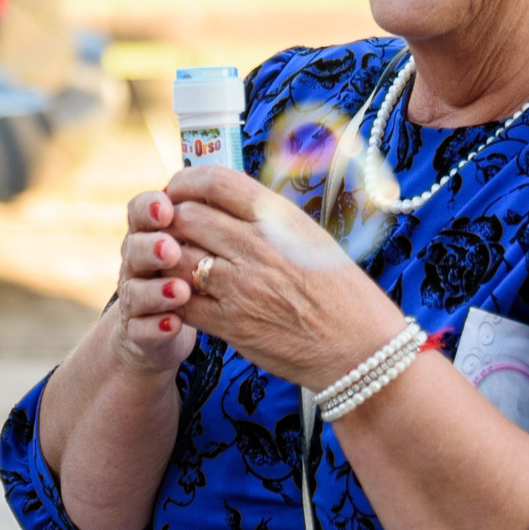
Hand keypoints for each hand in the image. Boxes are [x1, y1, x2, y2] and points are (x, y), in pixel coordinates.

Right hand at [110, 187, 203, 374]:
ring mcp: (135, 297)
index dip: (150, 207)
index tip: (167, 207)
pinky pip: (141, 328)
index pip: (140, 210)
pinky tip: (174, 324)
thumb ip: (213, 211)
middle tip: (171, 249)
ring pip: (134, 289)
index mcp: (152, 232)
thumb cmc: (198, 268)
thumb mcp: (209, 237)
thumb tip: (238, 181)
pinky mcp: (140, 330)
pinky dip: (156, 326)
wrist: (169, 320)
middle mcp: (138, 261)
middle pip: (133, 247)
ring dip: (156, 289)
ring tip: (180, 291)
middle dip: (153, 247)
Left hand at [161, 165, 403, 389]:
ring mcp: (241, 286)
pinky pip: (182, 301)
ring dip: (169, 259)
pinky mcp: (230, 324)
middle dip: (172, 222)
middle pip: (186, 217)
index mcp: (278, 218)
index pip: (215, 181)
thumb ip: (267, 218)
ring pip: (176, 257)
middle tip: (169, 230)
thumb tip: (224, 200)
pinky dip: (175, 297)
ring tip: (175, 263)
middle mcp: (257, 246)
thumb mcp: (310, 238)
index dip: (185, 182)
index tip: (177, 190)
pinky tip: (183, 296)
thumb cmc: (340, 292)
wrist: (359, 348)